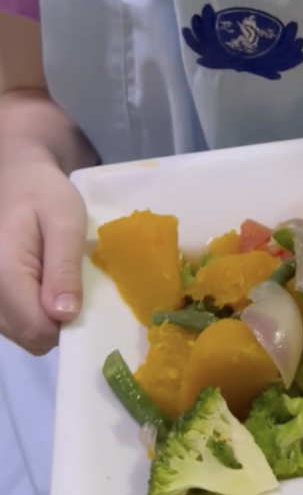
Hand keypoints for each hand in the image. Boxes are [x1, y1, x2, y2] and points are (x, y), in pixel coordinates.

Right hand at [0, 152, 87, 353]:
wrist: (17, 178)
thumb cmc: (44, 194)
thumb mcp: (65, 220)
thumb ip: (63, 267)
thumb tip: (64, 315)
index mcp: (3, 274)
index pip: (37, 330)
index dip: (67, 323)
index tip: (82, 295)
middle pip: (29, 337)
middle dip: (57, 320)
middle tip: (72, 282)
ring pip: (22, 332)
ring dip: (46, 315)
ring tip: (57, 277)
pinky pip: (15, 321)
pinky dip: (34, 309)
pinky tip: (45, 282)